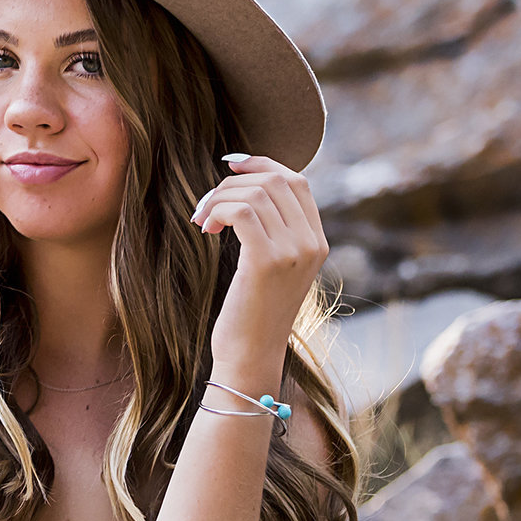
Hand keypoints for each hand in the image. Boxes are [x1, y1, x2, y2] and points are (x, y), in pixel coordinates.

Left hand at [187, 153, 328, 373]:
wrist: (250, 355)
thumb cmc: (252, 312)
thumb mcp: (272, 267)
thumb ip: (273, 231)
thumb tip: (248, 187)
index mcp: (317, 242)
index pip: (297, 181)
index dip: (263, 164)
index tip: (231, 166)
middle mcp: (312, 244)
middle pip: (276, 180)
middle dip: (234, 182)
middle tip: (207, 206)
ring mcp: (293, 252)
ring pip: (255, 193)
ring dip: (219, 198)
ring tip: (203, 221)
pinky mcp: (267, 262)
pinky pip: (242, 211)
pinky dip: (218, 210)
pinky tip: (205, 229)